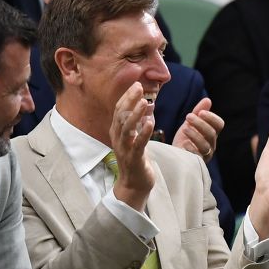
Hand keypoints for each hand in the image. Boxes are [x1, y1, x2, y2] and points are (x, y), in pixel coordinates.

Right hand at [109, 81, 157, 207]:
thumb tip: (144, 104)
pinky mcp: (134, 159)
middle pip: (121, 116)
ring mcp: (124, 149)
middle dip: (129, 101)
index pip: (119, 110)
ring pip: (127, 129)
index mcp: (118, 132)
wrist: (135, 184)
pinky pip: (138, 144)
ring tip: (144, 102)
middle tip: (139, 87)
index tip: (137, 84)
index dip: (127, 97)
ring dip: (135, 114)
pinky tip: (151, 123)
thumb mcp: (135, 137)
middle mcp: (118, 139)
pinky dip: (144, 133)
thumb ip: (137, 122)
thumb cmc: (136, 158)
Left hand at [172, 96, 223, 162]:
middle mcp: (211, 143)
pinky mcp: (197, 162)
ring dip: (195, 135)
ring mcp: (205, 154)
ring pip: (205, 145)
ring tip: (184, 128)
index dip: (211, 118)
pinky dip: (191, 148)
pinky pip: (197, 156)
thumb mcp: (190, 122)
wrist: (175, 152)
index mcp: (212, 133)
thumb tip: (207, 100)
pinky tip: (184, 142)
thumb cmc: (185, 137)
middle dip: (200, 123)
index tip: (200, 112)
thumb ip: (198, 111)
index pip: (219, 124)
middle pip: (212, 133)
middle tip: (188, 116)